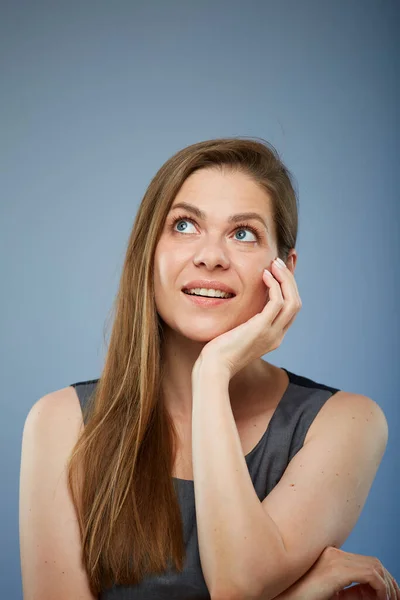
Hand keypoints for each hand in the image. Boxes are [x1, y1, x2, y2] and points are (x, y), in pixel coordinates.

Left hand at [196, 257, 301, 378]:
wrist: (214, 367)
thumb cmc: (219, 351)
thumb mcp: (237, 333)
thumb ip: (245, 320)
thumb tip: (242, 305)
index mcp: (273, 337)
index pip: (290, 309)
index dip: (289, 288)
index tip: (280, 270)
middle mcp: (277, 336)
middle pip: (296, 303)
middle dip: (290, 280)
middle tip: (278, 262)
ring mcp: (271, 333)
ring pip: (292, 301)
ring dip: (285, 279)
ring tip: (274, 264)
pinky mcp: (261, 328)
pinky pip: (277, 302)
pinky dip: (274, 286)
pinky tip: (264, 275)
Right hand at [276, 546, 399, 599]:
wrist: (278, 597)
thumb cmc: (300, 597)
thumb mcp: (330, 594)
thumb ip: (348, 592)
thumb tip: (371, 595)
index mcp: (330, 556)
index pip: (365, 562)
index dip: (382, 580)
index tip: (387, 597)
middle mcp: (333, 553)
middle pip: (373, 562)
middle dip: (389, 582)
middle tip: (394, 599)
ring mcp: (334, 559)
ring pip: (375, 567)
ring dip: (387, 586)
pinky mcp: (336, 569)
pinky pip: (371, 576)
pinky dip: (381, 589)